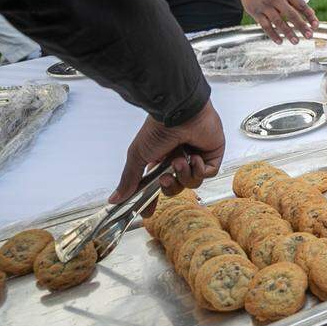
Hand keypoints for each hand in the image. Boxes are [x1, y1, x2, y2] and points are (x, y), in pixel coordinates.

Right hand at [109, 100, 224, 203]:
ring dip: (184, 175)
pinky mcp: (212, 155)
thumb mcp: (138, 155)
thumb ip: (129, 179)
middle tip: (165, 178)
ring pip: (191, 183)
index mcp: (160, 158)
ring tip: (180, 160)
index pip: (156, 186)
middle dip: (170, 186)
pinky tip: (195, 156)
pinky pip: (207, 174)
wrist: (181, 113)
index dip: (152, 200)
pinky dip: (200, 169)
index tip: (147, 212)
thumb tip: (114, 200)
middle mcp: (178, 158)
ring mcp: (196, 157)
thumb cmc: (158, 130)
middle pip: (175, 187)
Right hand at [242, 0, 315, 42]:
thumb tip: (311, 14)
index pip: (301, 4)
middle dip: (301, 26)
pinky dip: (273, 34)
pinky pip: (266, 26)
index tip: (315, 25)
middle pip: (291, 14)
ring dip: (288, 33)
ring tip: (296, 41)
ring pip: (278, 22)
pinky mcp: (256, 12)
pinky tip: (280, 41)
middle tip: (309, 36)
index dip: (309, 16)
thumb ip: (296, 0)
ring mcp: (265, 6)